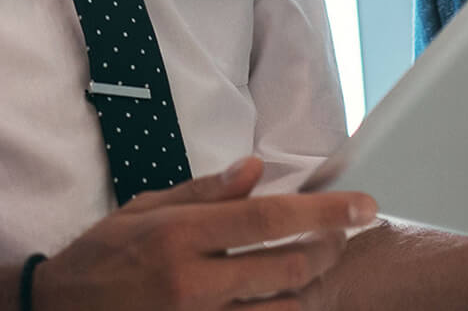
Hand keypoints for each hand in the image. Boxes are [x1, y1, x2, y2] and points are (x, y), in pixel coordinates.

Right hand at [34, 157, 376, 309]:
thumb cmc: (103, 256)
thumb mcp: (145, 209)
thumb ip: (205, 192)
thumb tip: (256, 170)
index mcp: (180, 235)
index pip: (268, 220)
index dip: (324, 213)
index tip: (364, 206)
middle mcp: (192, 282)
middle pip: (286, 269)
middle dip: (326, 251)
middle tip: (341, 237)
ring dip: (305, 289)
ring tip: (311, 269)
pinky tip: (283, 299)